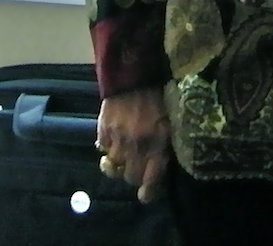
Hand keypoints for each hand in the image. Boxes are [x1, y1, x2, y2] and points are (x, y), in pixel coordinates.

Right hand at [96, 87, 170, 203]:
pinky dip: (108, 148)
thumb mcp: (170, 120)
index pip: (151, 179)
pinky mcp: (103, 134)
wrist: (134, 77)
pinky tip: (115, 138)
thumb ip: (164, 143)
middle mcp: (137, 147)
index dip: (149, 192)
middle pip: (131, 177)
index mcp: (158, 143)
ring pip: (114, 168)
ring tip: (125, 153)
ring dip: (120, 163)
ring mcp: (117, 141)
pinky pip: (103, 151)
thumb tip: (161, 163)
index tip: (147, 195)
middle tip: (140, 166)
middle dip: (135, 175)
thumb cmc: (158, 97)